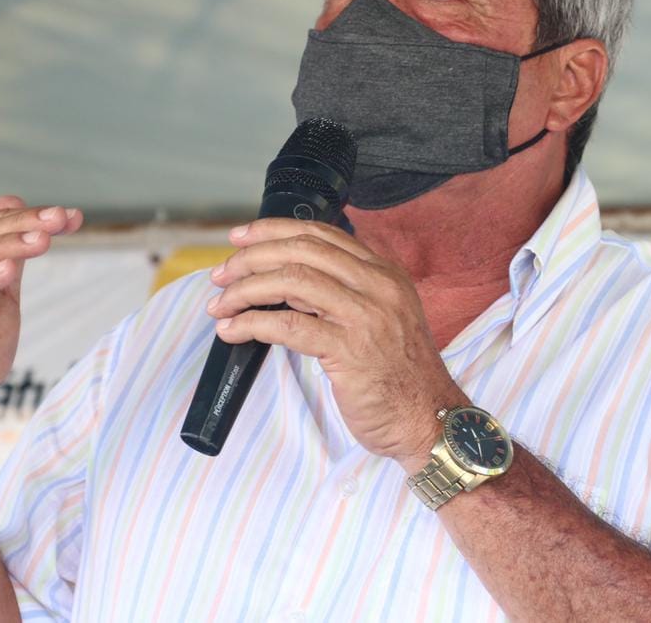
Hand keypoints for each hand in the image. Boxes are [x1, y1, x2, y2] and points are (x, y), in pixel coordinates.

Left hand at [207, 218, 464, 468]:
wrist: (430, 419)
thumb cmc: (400, 376)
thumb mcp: (385, 317)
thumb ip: (349, 291)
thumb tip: (290, 276)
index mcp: (384, 272)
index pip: (321, 234)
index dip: (274, 231)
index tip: (240, 239)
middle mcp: (378, 285)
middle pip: (302, 251)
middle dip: (252, 257)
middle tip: (222, 274)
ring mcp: (365, 315)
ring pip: (291, 282)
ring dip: (245, 290)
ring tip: (221, 305)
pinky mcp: (350, 350)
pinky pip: (288, 326)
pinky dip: (252, 324)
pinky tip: (233, 332)